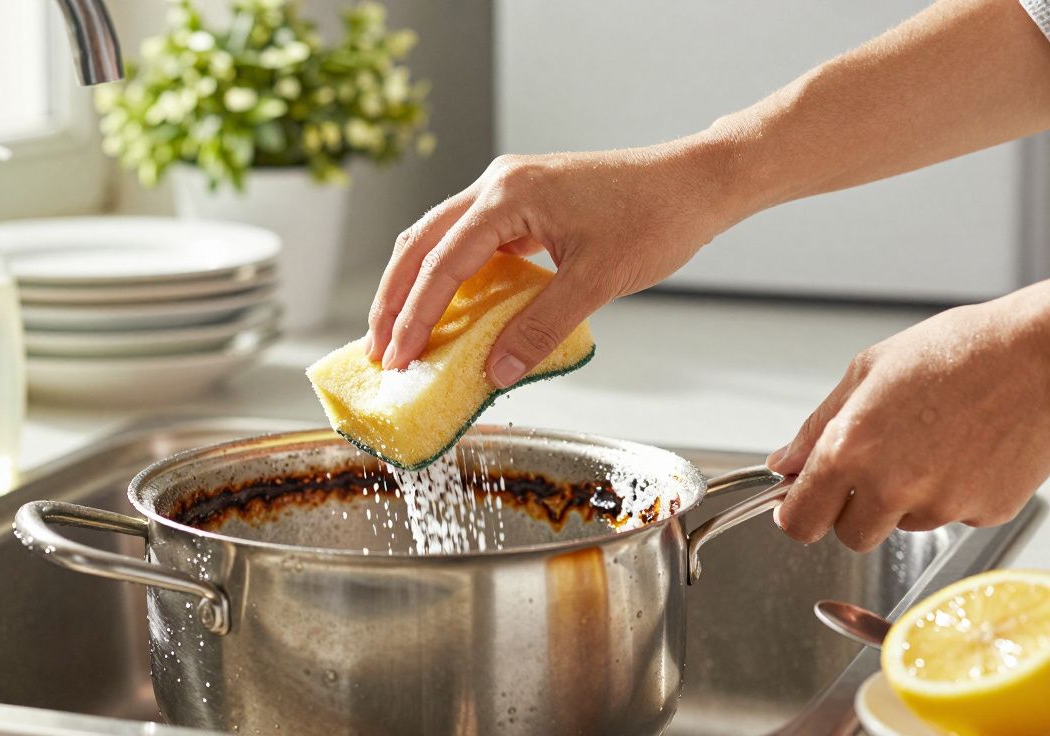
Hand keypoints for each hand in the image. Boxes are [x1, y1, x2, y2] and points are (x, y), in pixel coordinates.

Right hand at [364, 143, 742, 386]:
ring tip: (398, 335)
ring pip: (437, 239)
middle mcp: (497, 185)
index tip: (397, 358)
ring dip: (414, 287)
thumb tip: (495, 373)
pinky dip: (447, 277)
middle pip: (421, 243)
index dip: (415, 315)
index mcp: (509, 195)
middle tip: (379, 352)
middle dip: (394, 300)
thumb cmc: (656, 218)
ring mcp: (507, 190)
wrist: (696, 182)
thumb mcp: (597, 281)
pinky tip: (445, 311)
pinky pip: (468, 241)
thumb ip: (541, 327)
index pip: (443, 263)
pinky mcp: (522, 203)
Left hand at [769, 283, 1049, 550]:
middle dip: (850, 511)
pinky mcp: (985, 513)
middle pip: (851, 536)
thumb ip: (818, 427)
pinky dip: (951, 494)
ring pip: (903, 525)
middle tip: (869, 469)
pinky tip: (963, 450)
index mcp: (851, 450)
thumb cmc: (956, 352)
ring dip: (903, 499)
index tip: (800, 504)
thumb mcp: (866, 373)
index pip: (801, 522)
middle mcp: (893, 487)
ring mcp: (942, 505)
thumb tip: (786, 461)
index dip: (797, 514)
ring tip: (928, 443)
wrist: (1038, 356)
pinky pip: (951, 517)